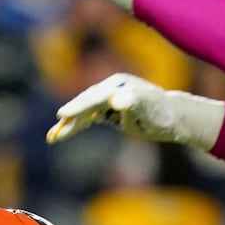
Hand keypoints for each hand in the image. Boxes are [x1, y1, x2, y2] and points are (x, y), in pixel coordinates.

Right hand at [49, 72, 224, 146]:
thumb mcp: (150, 110)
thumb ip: (134, 102)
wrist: (171, 117)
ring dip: (70, 124)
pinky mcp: (107, 108)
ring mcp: (108, 97)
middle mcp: (112, 88)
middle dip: (70, 117)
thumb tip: (118, 99)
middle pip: (86, 103)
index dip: (79, 107)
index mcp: (120, 85)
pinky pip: (89, 117)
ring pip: (85, 111)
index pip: (95, 97)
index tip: (63, 115)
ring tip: (53, 138)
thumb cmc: (162, 114)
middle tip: (54, 132)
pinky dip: (77, 125)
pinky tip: (62, 134)